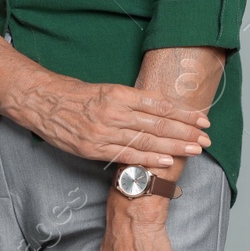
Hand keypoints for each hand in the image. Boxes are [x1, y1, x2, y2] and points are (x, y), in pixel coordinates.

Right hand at [14, 75, 210, 167]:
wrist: (43, 102)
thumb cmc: (75, 94)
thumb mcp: (107, 90)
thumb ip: (131, 100)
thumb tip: (160, 108)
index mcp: (121, 94)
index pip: (161, 105)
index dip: (184, 114)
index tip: (202, 119)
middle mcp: (116, 111)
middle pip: (159, 123)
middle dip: (186, 131)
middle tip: (206, 138)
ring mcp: (105, 131)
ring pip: (147, 139)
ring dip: (174, 146)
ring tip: (195, 149)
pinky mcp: (95, 148)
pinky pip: (126, 154)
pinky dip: (148, 158)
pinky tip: (166, 161)